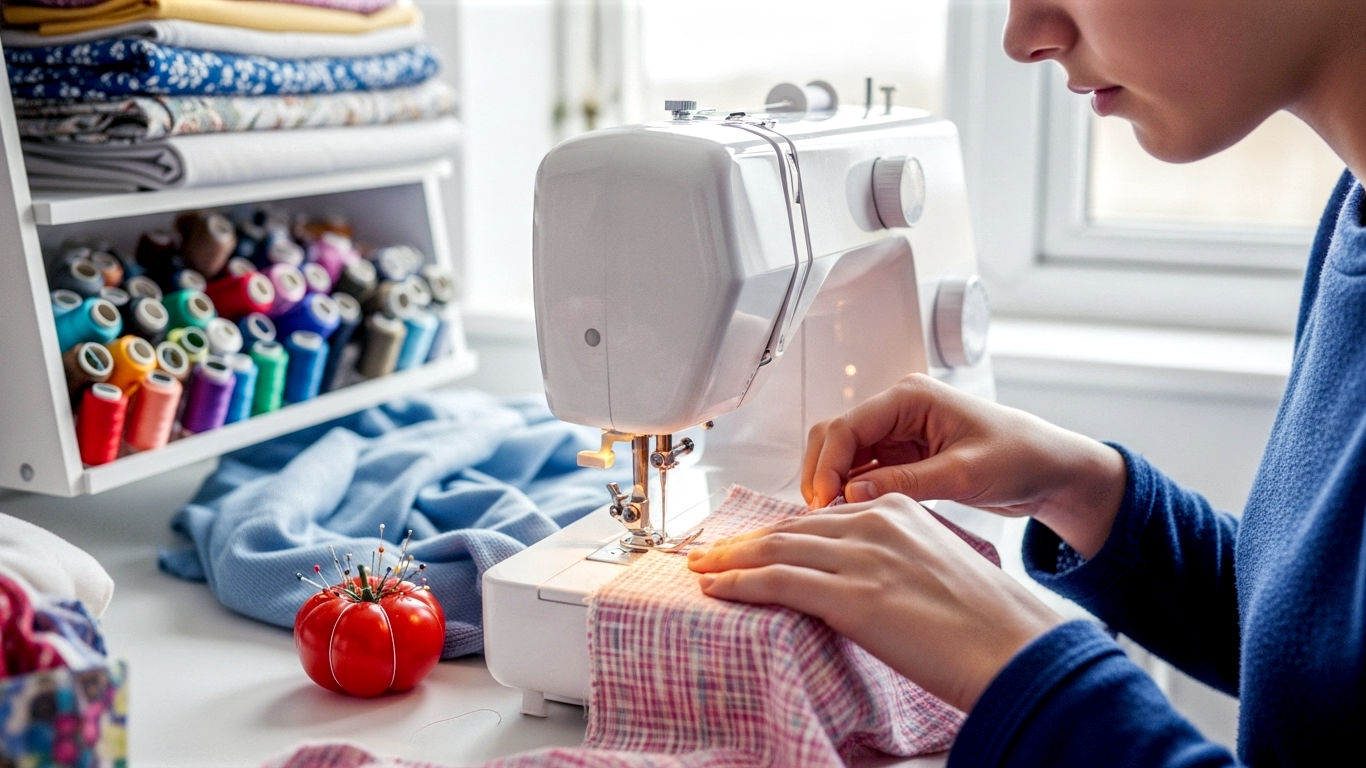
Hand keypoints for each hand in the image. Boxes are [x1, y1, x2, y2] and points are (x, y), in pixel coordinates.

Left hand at [687, 494, 1064, 710]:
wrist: (1015, 646)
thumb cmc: (986, 622)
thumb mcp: (932, 568)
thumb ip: (890, 561)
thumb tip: (856, 582)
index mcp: (898, 510)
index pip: (818, 518)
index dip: (775, 531)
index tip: (749, 542)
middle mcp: (876, 524)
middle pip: (789, 528)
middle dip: (743, 542)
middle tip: (710, 552)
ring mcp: (862, 558)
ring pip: (775, 550)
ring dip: (729, 560)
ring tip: (702, 569)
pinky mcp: (852, 596)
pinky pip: (778, 582)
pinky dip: (738, 583)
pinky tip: (716, 588)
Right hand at [803, 373, 1125, 557]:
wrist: (1052, 470)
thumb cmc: (1020, 457)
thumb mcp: (963, 473)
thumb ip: (905, 482)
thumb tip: (852, 495)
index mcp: (909, 397)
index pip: (846, 426)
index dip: (827, 465)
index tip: (822, 503)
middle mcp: (897, 410)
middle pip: (834, 437)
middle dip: (822, 473)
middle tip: (820, 516)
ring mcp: (897, 433)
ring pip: (843, 456)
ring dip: (833, 485)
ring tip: (832, 522)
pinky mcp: (902, 457)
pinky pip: (861, 472)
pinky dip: (851, 493)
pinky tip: (851, 518)